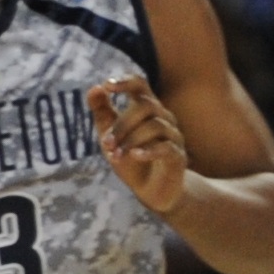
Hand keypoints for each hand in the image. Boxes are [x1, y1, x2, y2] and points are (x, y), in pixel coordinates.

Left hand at [88, 79, 193, 218]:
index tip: (107, 85)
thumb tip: (94, 88)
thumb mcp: (110, 135)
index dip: (126, 81)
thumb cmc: (131, 159)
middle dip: (122, 124)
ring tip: (115, 156)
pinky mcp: (179, 157)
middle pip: (145, 106)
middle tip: (105, 144)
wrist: (150, 192)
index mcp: (147, 108)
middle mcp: (164, 117)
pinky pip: (167, 147)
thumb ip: (102, 112)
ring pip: (155, 126)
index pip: (140, 85)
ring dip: (130, 140)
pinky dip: (149, 151)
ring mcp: (174, 136)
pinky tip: (134, 156)